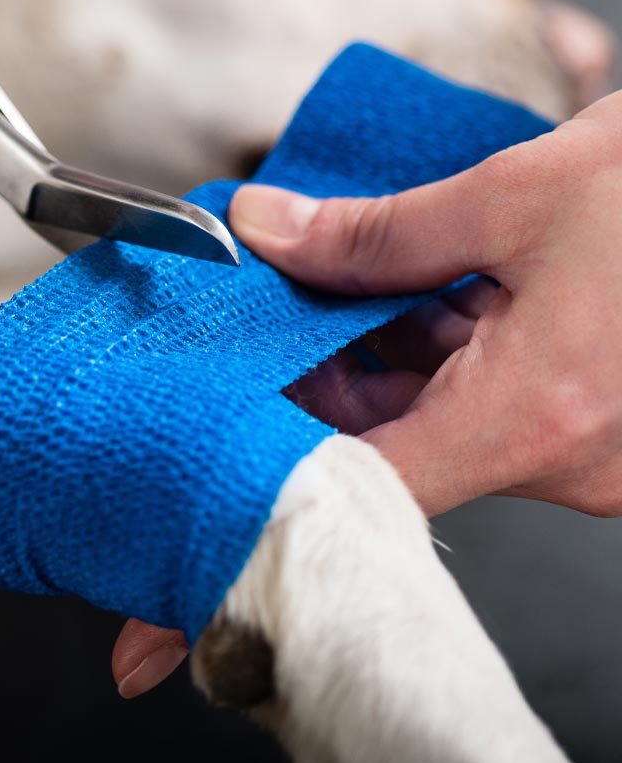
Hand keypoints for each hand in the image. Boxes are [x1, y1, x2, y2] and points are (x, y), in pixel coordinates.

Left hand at [112, 90, 621, 693]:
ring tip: (326, 276)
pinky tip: (400, 292)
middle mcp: (561, 458)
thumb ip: (375, 230)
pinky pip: (474, 406)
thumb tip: (266, 229)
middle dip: (309, 381)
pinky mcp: (589, 423)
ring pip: (424, 421)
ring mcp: (580, 448)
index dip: (254, 523)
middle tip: (251, 321)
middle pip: (378, 447)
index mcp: (531, 416)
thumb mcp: (513, 197)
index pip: (351, 498)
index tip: (182, 565)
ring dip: (367, 356)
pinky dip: (428, 355)